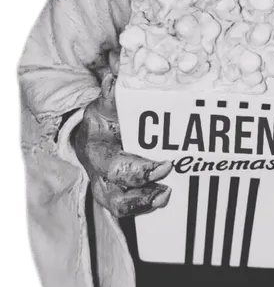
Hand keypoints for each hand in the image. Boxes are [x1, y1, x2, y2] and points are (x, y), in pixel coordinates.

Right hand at [73, 72, 172, 217]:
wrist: (91, 136)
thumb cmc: (104, 119)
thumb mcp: (104, 105)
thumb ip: (110, 94)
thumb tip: (112, 77)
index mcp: (96, 149)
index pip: (114, 166)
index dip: (139, 172)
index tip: (166, 166)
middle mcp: (99, 174)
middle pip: (116, 192)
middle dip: (144, 189)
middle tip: (168, 180)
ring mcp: (107, 188)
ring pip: (119, 206)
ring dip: (144, 203)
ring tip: (165, 195)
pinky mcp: (118, 195)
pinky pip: (129, 209)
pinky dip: (146, 206)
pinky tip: (163, 198)